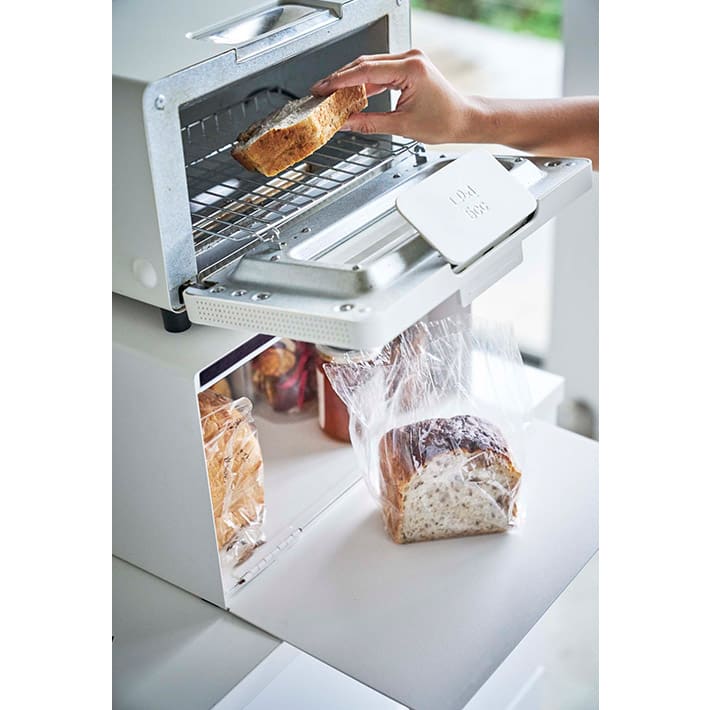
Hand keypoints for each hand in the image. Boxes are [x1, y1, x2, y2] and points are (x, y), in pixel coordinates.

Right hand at [310, 49, 479, 143]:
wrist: (464, 119)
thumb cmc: (444, 121)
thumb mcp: (402, 126)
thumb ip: (369, 123)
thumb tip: (345, 123)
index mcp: (411, 69)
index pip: (366, 71)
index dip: (340, 81)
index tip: (323, 89)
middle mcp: (410, 59)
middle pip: (365, 63)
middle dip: (340, 78)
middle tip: (321, 92)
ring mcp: (409, 60)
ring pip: (370, 66)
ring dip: (350, 79)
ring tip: (332, 93)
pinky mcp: (408, 67)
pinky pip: (380, 71)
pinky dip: (364, 82)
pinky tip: (351, 93)